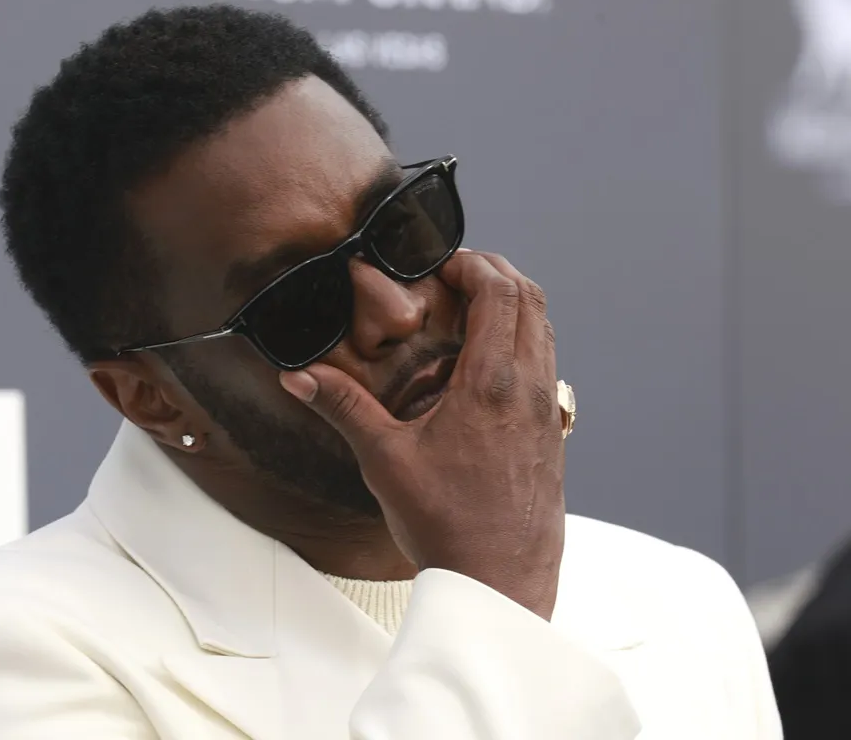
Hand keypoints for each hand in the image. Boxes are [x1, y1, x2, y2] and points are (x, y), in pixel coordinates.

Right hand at [280, 251, 565, 619]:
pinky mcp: (552, 434)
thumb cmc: (447, 526)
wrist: (499, 585)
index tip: (442, 264)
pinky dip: (523, 342)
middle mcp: (531, 390)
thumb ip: (343, 407)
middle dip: (495, 274)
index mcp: (492, 385)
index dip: (473, 264)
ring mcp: (548, 412)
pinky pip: (547, 366)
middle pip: (531, 300)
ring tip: (469, 312)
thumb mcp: (385, 460)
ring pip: (545, 331)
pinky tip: (484, 367)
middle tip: (456, 274)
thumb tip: (298, 377)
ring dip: (513, 307)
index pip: (501, 293)